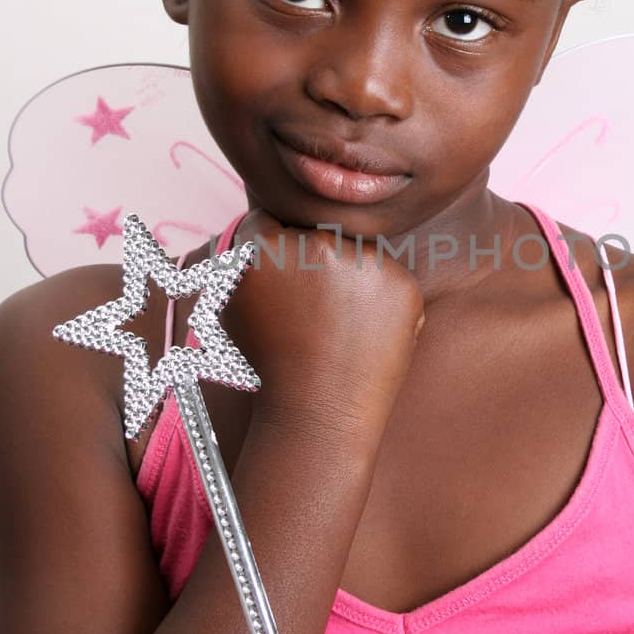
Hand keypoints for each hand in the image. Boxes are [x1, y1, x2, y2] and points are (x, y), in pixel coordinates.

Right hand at [219, 204, 424, 433]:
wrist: (318, 414)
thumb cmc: (270, 366)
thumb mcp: (232, 309)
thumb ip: (241, 260)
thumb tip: (257, 228)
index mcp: (264, 248)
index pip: (268, 219)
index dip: (271, 249)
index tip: (278, 279)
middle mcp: (315, 245)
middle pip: (314, 232)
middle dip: (311, 262)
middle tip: (309, 312)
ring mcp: (363, 261)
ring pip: (355, 251)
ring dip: (350, 276)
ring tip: (336, 327)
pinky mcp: (402, 282)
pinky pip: (390, 276)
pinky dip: (382, 299)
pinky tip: (364, 333)